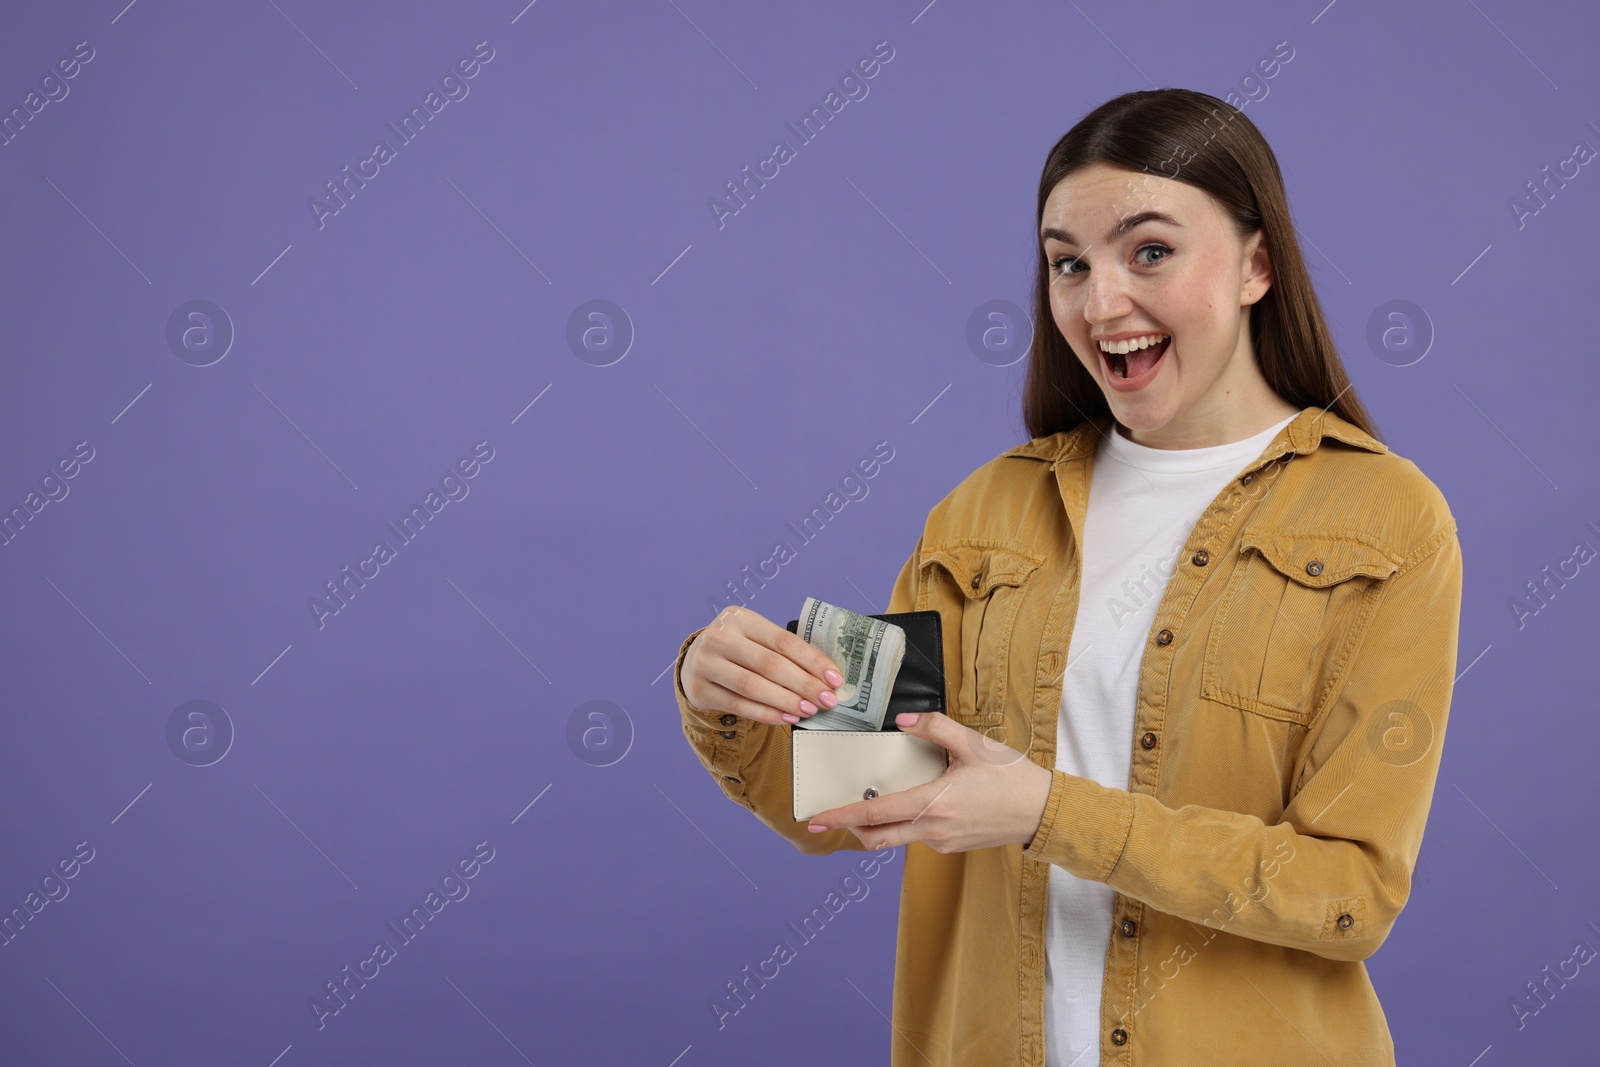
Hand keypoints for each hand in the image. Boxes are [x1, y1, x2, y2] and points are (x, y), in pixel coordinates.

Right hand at [682, 606, 845, 725]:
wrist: (695, 661)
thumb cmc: (738, 650)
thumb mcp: (755, 638)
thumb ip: (784, 652)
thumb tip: (826, 677)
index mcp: (740, 618)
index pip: (783, 641)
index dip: (812, 661)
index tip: (835, 678)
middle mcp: (720, 637)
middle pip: (770, 664)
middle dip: (804, 684)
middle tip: (827, 699)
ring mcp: (706, 663)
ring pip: (753, 686)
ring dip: (786, 701)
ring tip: (809, 710)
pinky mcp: (699, 689)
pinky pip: (739, 705)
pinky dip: (766, 714)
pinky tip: (786, 717)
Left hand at [806, 711, 1054, 851]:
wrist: (1043, 813)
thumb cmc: (1012, 779)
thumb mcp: (974, 744)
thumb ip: (935, 728)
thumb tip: (902, 722)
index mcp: (933, 805)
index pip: (876, 815)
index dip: (842, 816)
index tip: (817, 818)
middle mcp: (933, 830)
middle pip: (878, 838)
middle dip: (850, 828)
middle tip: (829, 816)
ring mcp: (942, 842)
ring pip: (897, 838)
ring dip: (878, 824)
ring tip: (871, 801)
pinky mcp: (951, 846)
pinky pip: (918, 836)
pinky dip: (904, 822)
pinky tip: (912, 801)